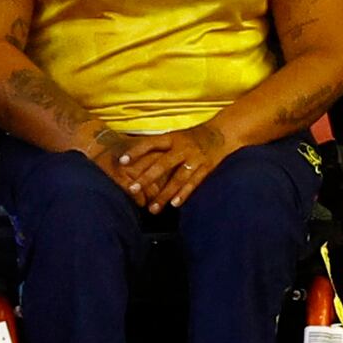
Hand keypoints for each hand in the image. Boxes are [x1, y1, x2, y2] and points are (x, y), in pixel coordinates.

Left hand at [111, 123, 235, 210]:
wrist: (220, 134)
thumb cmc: (190, 137)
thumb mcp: (174, 137)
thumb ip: (157, 147)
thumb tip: (132, 156)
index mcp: (172, 138)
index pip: (150, 143)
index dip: (136, 151)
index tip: (121, 161)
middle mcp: (182, 148)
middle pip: (163, 164)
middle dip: (147, 177)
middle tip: (132, 189)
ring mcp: (194, 159)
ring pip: (178, 178)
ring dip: (164, 194)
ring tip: (152, 209)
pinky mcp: (205, 169)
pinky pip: (193, 183)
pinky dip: (184, 194)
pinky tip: (174, 204)